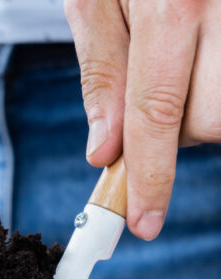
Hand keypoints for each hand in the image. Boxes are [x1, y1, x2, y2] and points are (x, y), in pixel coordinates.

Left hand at [65, 0, 220, 239]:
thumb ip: (102, 72)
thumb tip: (105, 149)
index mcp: (173, 2)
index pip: (157, 113)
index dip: (149, 177)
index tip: (140, 223)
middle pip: (212, 119)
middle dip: (176, 134)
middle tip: (157, 97)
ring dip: (203, 112)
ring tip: (182, 68)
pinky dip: (216, 87)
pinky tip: (201, 63)